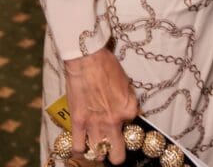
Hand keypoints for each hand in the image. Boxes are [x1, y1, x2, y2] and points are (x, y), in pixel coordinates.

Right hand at [64, 46, 138, 164]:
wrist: (87, 58)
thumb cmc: (106, 65)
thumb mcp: (125, 82)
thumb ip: (127, 100)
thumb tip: (128, 110)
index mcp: (129, 109)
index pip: (133, 130)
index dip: (127, 128)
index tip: (123, 126)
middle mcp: (114, 121)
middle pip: (118, 155)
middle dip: (116, 155)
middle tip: (113, 149)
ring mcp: (95, 124)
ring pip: (98, 153)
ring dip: (98, 151)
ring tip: (97, 146)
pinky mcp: (79, 123)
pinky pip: (79, 147)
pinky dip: (80, 149)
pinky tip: (82, 145)